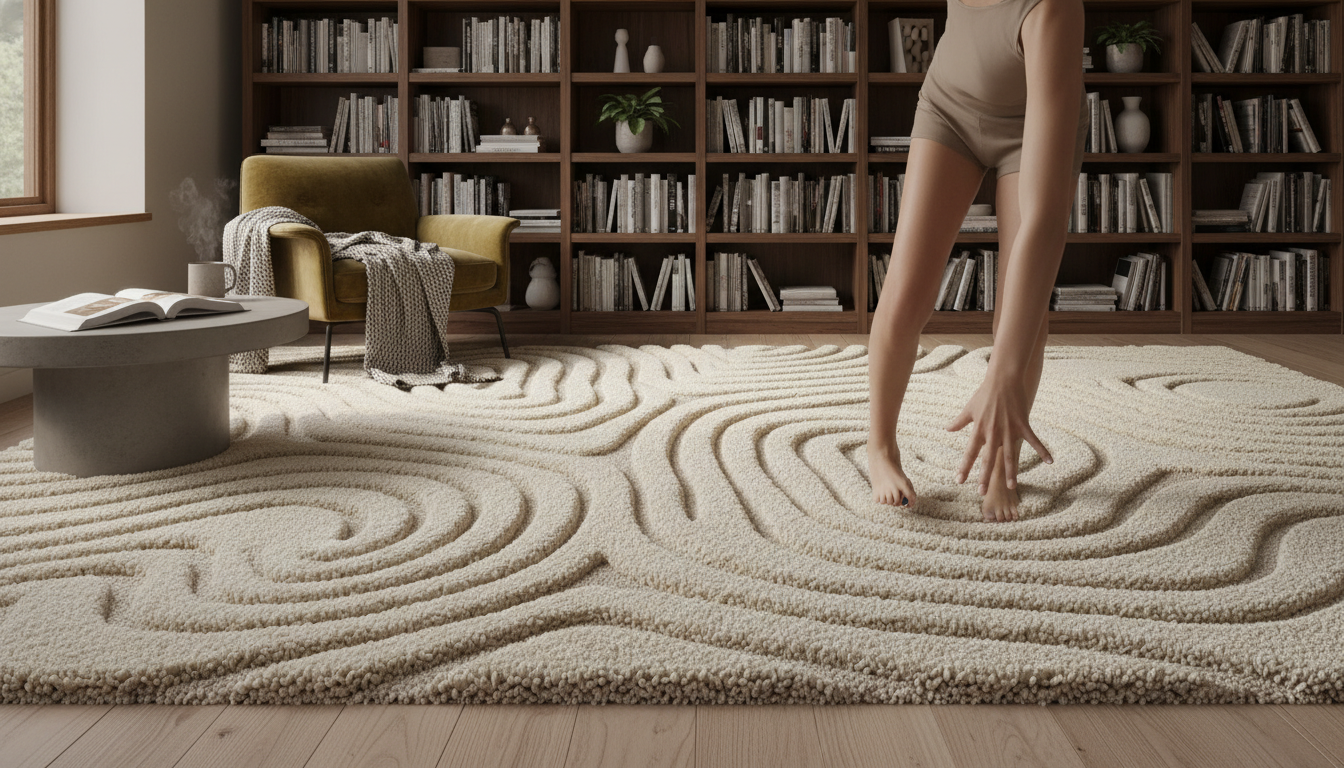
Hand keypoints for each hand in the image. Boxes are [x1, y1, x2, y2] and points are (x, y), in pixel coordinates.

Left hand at [946, 375, 1051, 490]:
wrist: (1004, 378)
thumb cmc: (985, 393)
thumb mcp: (969, 408)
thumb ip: (959, 421)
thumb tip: (946, 429)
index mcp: (979, 429)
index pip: (970, 452)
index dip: (964, 467)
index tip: (959, 481)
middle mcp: (993, 432)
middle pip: (988, 459)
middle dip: (985, 477)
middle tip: (981, 492)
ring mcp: (1009, 429)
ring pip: (1009, 455)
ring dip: (1010, 472)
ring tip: (1011, 487)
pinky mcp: (1023, 424)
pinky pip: (1034, 440)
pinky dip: (1042, 450)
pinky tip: (1050, 462)